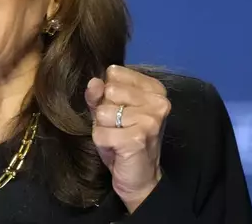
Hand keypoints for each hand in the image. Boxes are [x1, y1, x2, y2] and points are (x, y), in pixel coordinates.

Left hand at [85, 65, 170, 212]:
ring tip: (118, 137)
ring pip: (102, 112)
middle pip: (108, 90)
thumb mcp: (107, 112)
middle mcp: (158, 101)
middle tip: (118, 127)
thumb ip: (98, 94)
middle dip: (105, 111)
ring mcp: (150, 119)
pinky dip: (102, 142)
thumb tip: (94, 82)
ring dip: (103, 128)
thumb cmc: (123, 140)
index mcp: (154, 89)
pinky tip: (117, 148)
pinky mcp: (137, 138)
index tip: (119, 110)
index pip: (114, 73)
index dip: (107, 93)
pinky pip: (100, 132)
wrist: (139, 178)